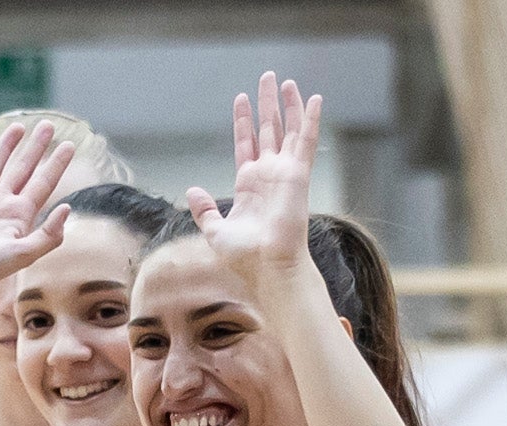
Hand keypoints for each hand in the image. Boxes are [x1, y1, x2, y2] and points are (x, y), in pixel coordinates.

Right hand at [0, 119, 76, 295]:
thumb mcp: (22, 255)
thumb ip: (48, 236)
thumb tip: (68, 208)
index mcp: (17, 215)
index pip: (42, 183)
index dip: (57, 164)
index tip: (70, 145)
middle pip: (22, 168)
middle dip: (35, 148)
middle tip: (48, 125)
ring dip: (5, 145)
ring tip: (17, 127)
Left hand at [186, 73, 322, 292]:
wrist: (266, 266)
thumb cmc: (243, 256)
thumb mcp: (215, 230)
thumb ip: (204, 209)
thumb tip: (192, 189)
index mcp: (249, 184)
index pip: (246, 144)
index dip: (244, 121)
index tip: (241, 98)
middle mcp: (268, 174)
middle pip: (268, 129)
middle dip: (266, 104)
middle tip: (267, 77)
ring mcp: (285, 172)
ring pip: (287, 129)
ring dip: (287, 105)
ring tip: (284, 81)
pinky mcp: (298, 174)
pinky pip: (306, 140)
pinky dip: (310, 119)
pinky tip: (314, 97)